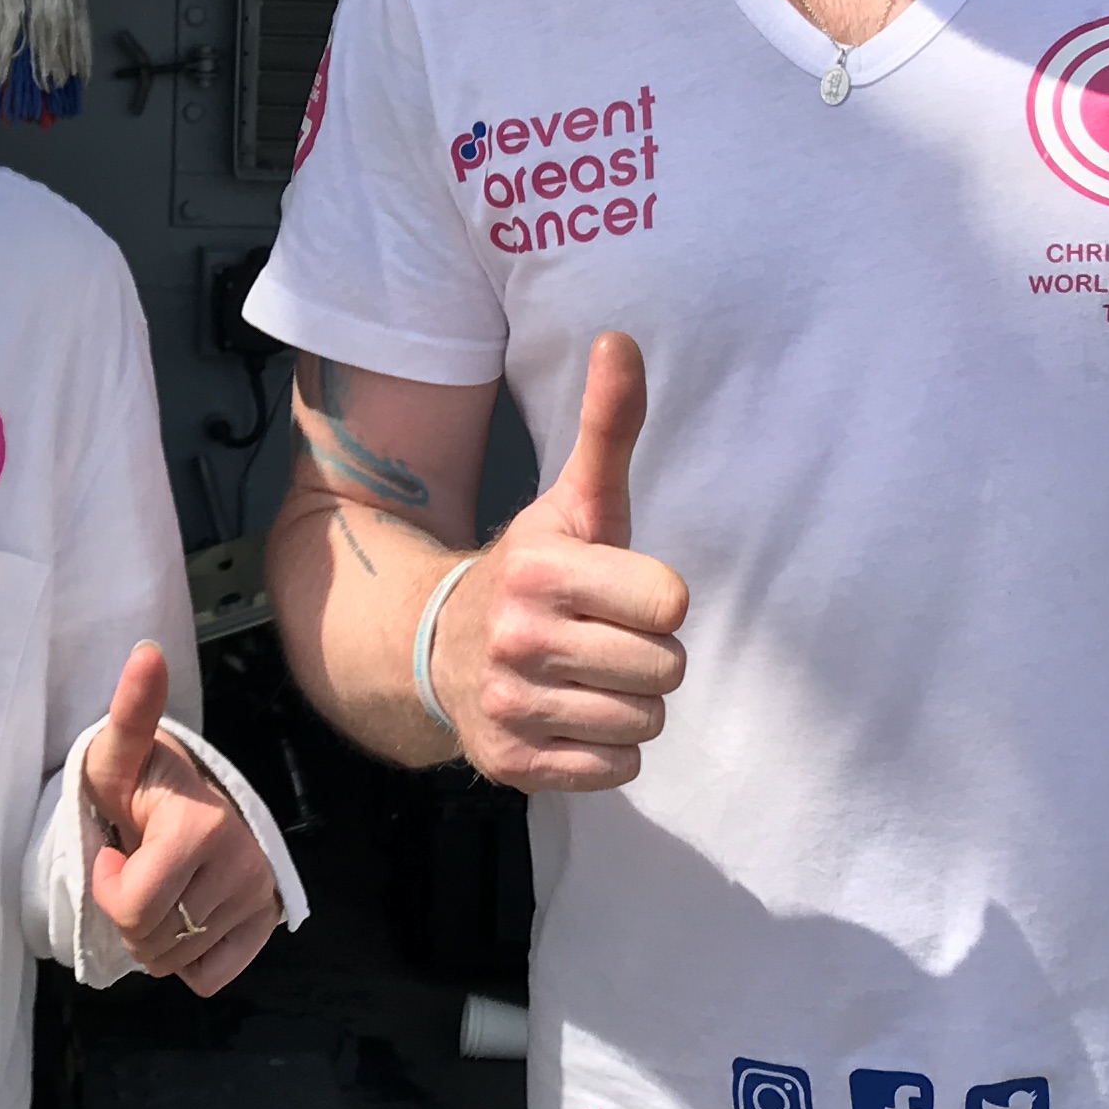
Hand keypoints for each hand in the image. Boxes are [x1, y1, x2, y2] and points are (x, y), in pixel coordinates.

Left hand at [77, 642, 279, 995]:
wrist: (187, 796)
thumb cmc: (141, 780)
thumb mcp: (120, 750)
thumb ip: (130, 709)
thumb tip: (146, 652)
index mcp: (202, 827)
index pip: (135, 907)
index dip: (108, 889)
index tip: (112, 854)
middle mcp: (241, 865)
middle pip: (153, 941)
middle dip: (128, 917)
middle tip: (136, 873)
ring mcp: (258, 897)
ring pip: (179, 962)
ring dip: (155, 939)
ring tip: (158, 890)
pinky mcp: (266, 922)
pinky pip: (212, 977)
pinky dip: (189, 960)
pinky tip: (184, 915)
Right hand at [436, 330, 690, 793]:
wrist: (439, 646)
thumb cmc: (537, 573)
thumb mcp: (573, 502)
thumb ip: (607, 427)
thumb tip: (622, 338)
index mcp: (543, 568)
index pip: (670, 603)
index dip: (656, 599)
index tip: (621, 591)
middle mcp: (520, 637)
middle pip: (665, 669)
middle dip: (646, 655)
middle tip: (605, 638)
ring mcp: (512, 704)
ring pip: (644, 723)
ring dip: (629, 703)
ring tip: (588, 676)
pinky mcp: (511, 763)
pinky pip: (614, 770)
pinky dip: (605, 750)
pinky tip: (571, 716)